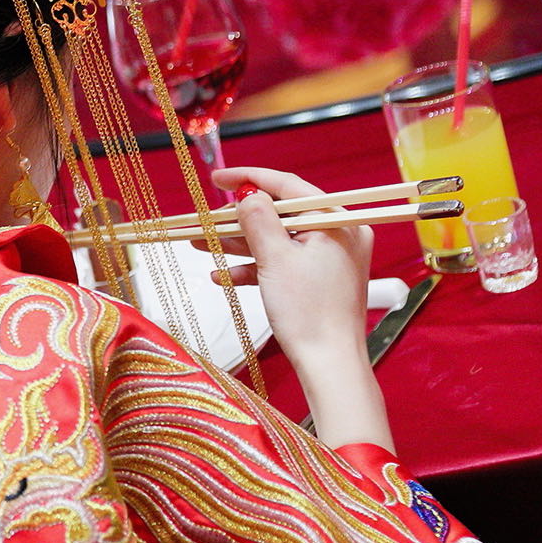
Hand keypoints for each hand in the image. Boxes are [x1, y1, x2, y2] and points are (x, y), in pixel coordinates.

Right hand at [206, 166, 370, 360]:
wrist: (329, 363)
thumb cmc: (308, 312)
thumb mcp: (275, 258)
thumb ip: (258, 220)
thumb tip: (247, 195)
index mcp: (336, 221)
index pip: (288, 187)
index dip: (249, 179)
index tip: (217, 179)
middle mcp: (340, 234)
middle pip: (281, 214)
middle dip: (239, 219)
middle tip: (206, 220)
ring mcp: (332, 258)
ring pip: (279, 240)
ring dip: (240, 244)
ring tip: (202, 244)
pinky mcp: (322, 280)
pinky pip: (285, 262)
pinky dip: (256, 266)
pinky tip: (224, 274)